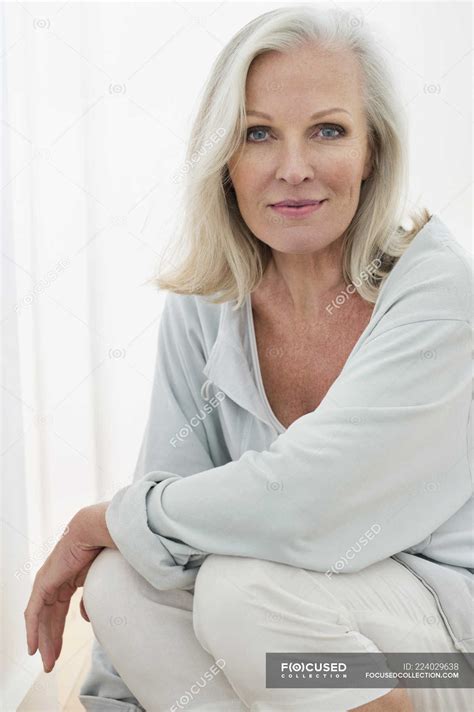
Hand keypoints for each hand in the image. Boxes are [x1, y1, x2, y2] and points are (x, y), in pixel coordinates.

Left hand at [24, 504, 111, 671]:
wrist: (97, 531)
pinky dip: (33, 630)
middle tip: (51, 664)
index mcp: (68, 578)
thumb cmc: (105, 549)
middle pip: (49, 618)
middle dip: (51, 642)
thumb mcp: (100, 580)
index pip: (59, 611)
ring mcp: (47, 581)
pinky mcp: (43, 582)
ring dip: (44, 641)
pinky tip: (34, 647)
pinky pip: (34, 612)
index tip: (61, 652)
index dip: (59, 633)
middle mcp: (54, 581)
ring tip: (47, 662)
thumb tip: (86, 618)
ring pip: (41, 619)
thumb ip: (92, 599)